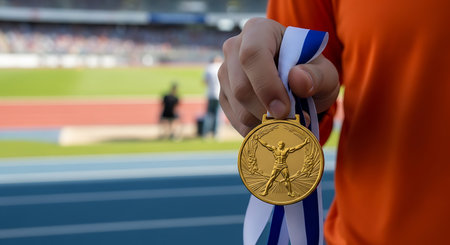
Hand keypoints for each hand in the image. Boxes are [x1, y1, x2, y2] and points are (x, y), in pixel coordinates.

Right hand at [219, 18, 338, 136]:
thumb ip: (317, 76)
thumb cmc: (311, 73)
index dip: (266, 85)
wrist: (299, 85)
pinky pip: (237, 120)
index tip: (285, 110)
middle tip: (293, 121)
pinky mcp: (224, 94)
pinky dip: (258, 129)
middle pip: (241, 87)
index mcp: (259, 30)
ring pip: (239, 107)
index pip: (252, 54)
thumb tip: (297, 80)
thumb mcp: (325, 73)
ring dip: (266, 122)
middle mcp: (235, 48)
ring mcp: (225, 72)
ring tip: (288, 120)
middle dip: (267, 111)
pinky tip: (275, 123)